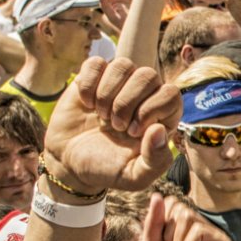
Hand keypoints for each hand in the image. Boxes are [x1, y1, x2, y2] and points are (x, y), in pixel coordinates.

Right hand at [46, 55, 183, 194]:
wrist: (70, 162)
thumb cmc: (107, 168)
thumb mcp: (134, 177)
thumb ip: (156, 161)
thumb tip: (159, 129)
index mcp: (161, 115)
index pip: (170, 94)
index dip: (151, 109)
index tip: (133, 132)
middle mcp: (144, 94)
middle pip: (148, 75)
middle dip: (127, 103)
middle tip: (116, 126)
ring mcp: (119, 83)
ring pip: (123, 65)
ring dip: (108, 94)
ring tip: (102, 116)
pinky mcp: (93, 77)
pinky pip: (96, 63)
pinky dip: (88, 85)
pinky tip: (87, 104)